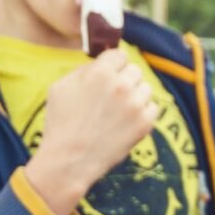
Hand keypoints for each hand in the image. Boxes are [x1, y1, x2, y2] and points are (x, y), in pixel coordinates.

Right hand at [25, 49, 159, 214]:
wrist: (70, 160)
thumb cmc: (61, 123)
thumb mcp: (61, 86)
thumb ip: (84, 70)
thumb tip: (102, 62)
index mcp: (100, 72)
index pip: (120, 54)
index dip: (113, 65)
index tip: (110, 74)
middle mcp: (121, 85)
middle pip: (135, 70)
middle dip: (125, 79)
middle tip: (113, 96)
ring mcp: (136, 105)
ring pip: (146, 88)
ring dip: (135, 95)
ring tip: (118, 111)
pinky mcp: (145, 123)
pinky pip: (153, 107)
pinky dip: (143, 113)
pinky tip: (127, 121)